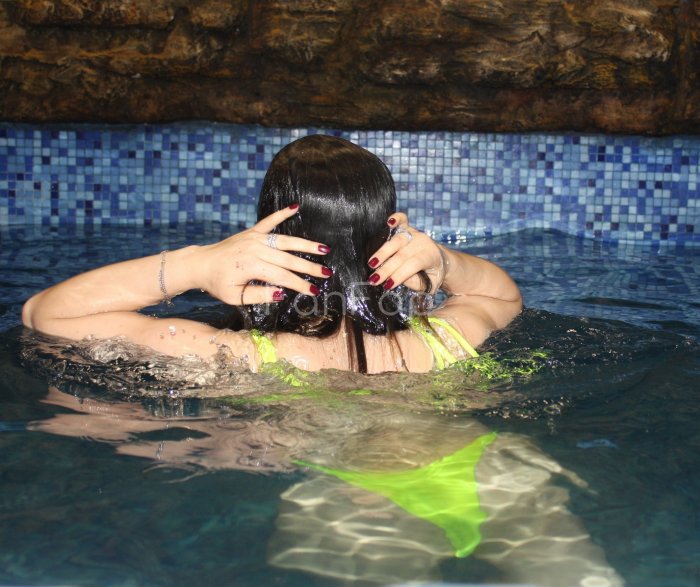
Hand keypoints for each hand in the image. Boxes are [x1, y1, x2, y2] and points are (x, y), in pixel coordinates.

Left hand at [195, 204, 330, 304]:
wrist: (201, 264)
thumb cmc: (218, 283)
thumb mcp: (236, 297)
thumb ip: (259, 295)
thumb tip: (281, 292)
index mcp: (251, 266)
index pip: (282, 277)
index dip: (300, 284)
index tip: (314, 290)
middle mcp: (255, 249)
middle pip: (288, 259)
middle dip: (309, 267)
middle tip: (326, 272)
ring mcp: (254, 238)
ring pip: (285, 240)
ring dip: (305, 244)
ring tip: (323, 248)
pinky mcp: (251, 232)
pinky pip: (269, 221)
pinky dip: (282, 213)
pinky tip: (295, 207)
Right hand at [366, 213, 445, 293]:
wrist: (441, 260)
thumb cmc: (433, 275)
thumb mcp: (429, 285)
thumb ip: (415, 282)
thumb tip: (396, 278)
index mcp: (431, 257)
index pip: (414, 264)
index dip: (399, 274)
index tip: (387, 285)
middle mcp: (423, 243)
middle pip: (402, 254)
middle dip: (386, 268)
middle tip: (374, 279)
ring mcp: (416, 233)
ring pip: (397, 240)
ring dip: (382, 252)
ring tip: (371, 263)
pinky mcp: (409, 228)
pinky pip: (403, 220)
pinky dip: (396, 219)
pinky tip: (389, 222)